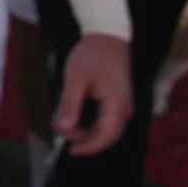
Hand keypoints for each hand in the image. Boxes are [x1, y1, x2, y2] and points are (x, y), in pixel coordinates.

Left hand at [53, 32, 133, 156]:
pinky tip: (76, 117)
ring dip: (87, 132)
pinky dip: (92, 124)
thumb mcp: (75, 78)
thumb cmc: (91, 54)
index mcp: (116, 104)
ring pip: (108, 129)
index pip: (105, 137)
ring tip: (64, 123)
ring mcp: (124, 105)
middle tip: (62, 133)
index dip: (88, 147)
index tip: (70, 150)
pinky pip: (108, 120)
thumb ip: (70, 104)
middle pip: (108, 136)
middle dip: (85, 140)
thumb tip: (63, 128)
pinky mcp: (120, 100)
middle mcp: (125, 108)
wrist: (108, 35)